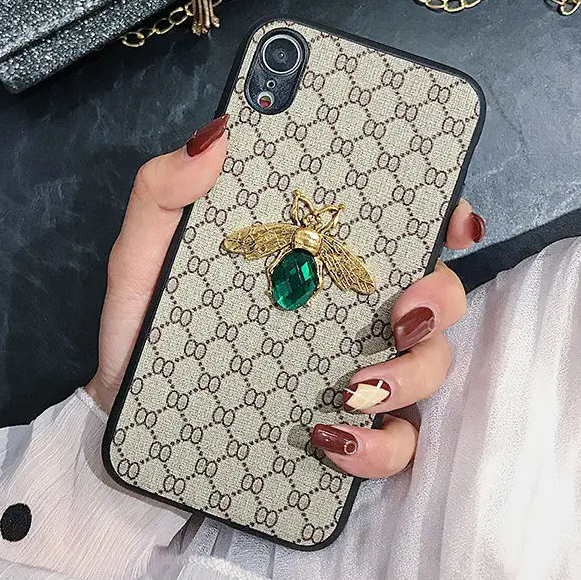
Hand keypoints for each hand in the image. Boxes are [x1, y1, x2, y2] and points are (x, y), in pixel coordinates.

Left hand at [85, 114, 485, 479]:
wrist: (128, 407)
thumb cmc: (143, 324)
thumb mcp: (142, 255)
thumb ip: (164, 193)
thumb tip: (217, 134)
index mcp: (311, 257)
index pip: (394, 226)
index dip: (440, 214)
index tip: (452, 219)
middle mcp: (343, 310)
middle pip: (432, 293)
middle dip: (441, 298)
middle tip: (403, 312)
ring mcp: (349, 370)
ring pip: (428, 366)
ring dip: (413, 375)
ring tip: (354, 387)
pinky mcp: (341, 430)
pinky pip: (394, 443)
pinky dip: (382, 446)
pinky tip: (336, 438)